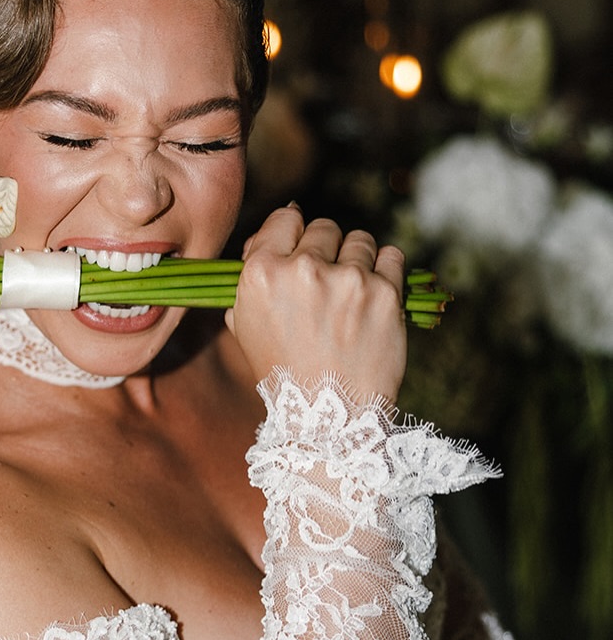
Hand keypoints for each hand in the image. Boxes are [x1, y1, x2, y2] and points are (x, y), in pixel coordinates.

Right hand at [225, 205, 406, 403]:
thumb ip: (249, 284)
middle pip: (324, 227)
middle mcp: (303, 269)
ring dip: (357, 260)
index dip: (294, 233)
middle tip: (327, 283)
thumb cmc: (285, 376)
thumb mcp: (247, 330)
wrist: (328, 420)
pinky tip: (375, 295)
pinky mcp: (385, 292)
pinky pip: (392, 256)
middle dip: (327, 250)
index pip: (284, 219)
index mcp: (261, 274)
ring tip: (352, 294)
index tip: (302, 248)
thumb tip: (264, 242)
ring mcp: (348, 279)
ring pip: (360, 239)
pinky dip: (387, 271)